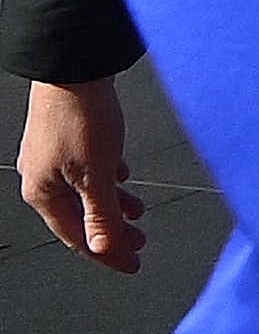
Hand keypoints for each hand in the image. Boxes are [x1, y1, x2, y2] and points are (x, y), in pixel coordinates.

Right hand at [20, 74, 149, 274]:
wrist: (74, 68)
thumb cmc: (80, 116)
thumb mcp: (96, 173)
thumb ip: (100, 213)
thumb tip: (103, 248)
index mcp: (43, 193)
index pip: (77, 237)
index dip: (106, 254)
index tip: (131, 265)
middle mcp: (43, 178)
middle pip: (81, 216)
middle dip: (113, 232)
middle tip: (140, 243)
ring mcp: (53, 157)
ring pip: (87, 192)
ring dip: (113, 205)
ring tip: (138, 213)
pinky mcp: (67, 138)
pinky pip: (88, 169)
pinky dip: (108, 179)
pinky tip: (123, 177)